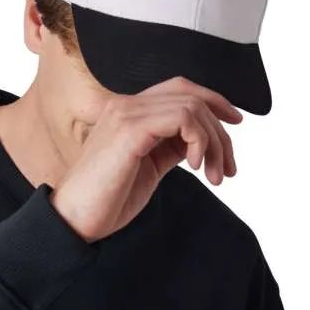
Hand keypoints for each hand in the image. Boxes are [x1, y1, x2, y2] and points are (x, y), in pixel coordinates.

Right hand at [49, 76, 242, 242]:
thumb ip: (169, 149)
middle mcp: (127, 106)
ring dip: (214, 142)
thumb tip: (196, 143)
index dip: (214, 101)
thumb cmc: (106, 201)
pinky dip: (198, 140)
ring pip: (192, 107)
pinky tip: (194, 166)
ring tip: (214, 175)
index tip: (235, 124)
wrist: (75, 220)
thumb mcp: (148, 170)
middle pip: (191, 95)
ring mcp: (127, 114)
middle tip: (228, 169)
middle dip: (220, 132)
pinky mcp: (130, 129)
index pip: (180, 90)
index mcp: (129, 114)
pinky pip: (182, 118)